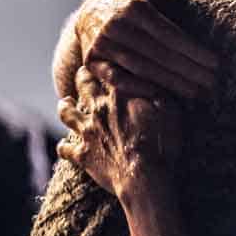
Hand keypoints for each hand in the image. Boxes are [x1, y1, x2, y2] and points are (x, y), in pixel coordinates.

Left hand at [57, 68, 182, 200]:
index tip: (106, 55)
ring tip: (65, 102)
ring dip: (64, 106)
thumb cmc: (162, 144)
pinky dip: (64, 145)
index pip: (106, 67)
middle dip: (82, 76)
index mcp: (120, 95)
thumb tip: (157, 73)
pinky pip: (64, 148)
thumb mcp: (171, 110)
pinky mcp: (82, 155)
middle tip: (84, 73)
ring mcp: (87, 132)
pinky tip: (65, 143)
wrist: (144, 180)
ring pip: (65, 112)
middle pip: (82, 83)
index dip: (105, 59)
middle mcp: (99, 108)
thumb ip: (159, 89)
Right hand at [74, 0, 217, 99]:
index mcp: (134, 7)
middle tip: (212, 82)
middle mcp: (115, 26)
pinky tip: (162, 95)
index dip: (193, 50)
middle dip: (188, 70)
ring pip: (142, 68)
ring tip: (197, 92)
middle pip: (158, 54)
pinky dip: (138, 88)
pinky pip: (117, 79)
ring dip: (171, 82)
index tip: (216, 63)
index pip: (169, 34)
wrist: (88, 15)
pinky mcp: (92, 63)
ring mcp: (101, 46)